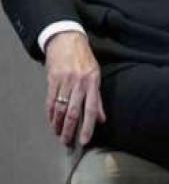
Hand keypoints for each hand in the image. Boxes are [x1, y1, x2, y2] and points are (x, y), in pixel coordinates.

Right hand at [44, 32, 105, 146]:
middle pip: (73, 111)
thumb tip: (102, 119)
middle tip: (67, 143)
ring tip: (59, 134)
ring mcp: (65, 81)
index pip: (91, 109)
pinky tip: (52, 121)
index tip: (84, 140)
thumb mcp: (96, 74)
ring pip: (60, 108)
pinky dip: (51, 113)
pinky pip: (51, 100)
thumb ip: (98, 98)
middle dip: (70, 130)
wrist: (67, 40)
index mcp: (93, 82)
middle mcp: (79, 83)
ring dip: (59, 124)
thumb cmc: (85, 59)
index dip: (88, 126)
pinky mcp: (52, 80)